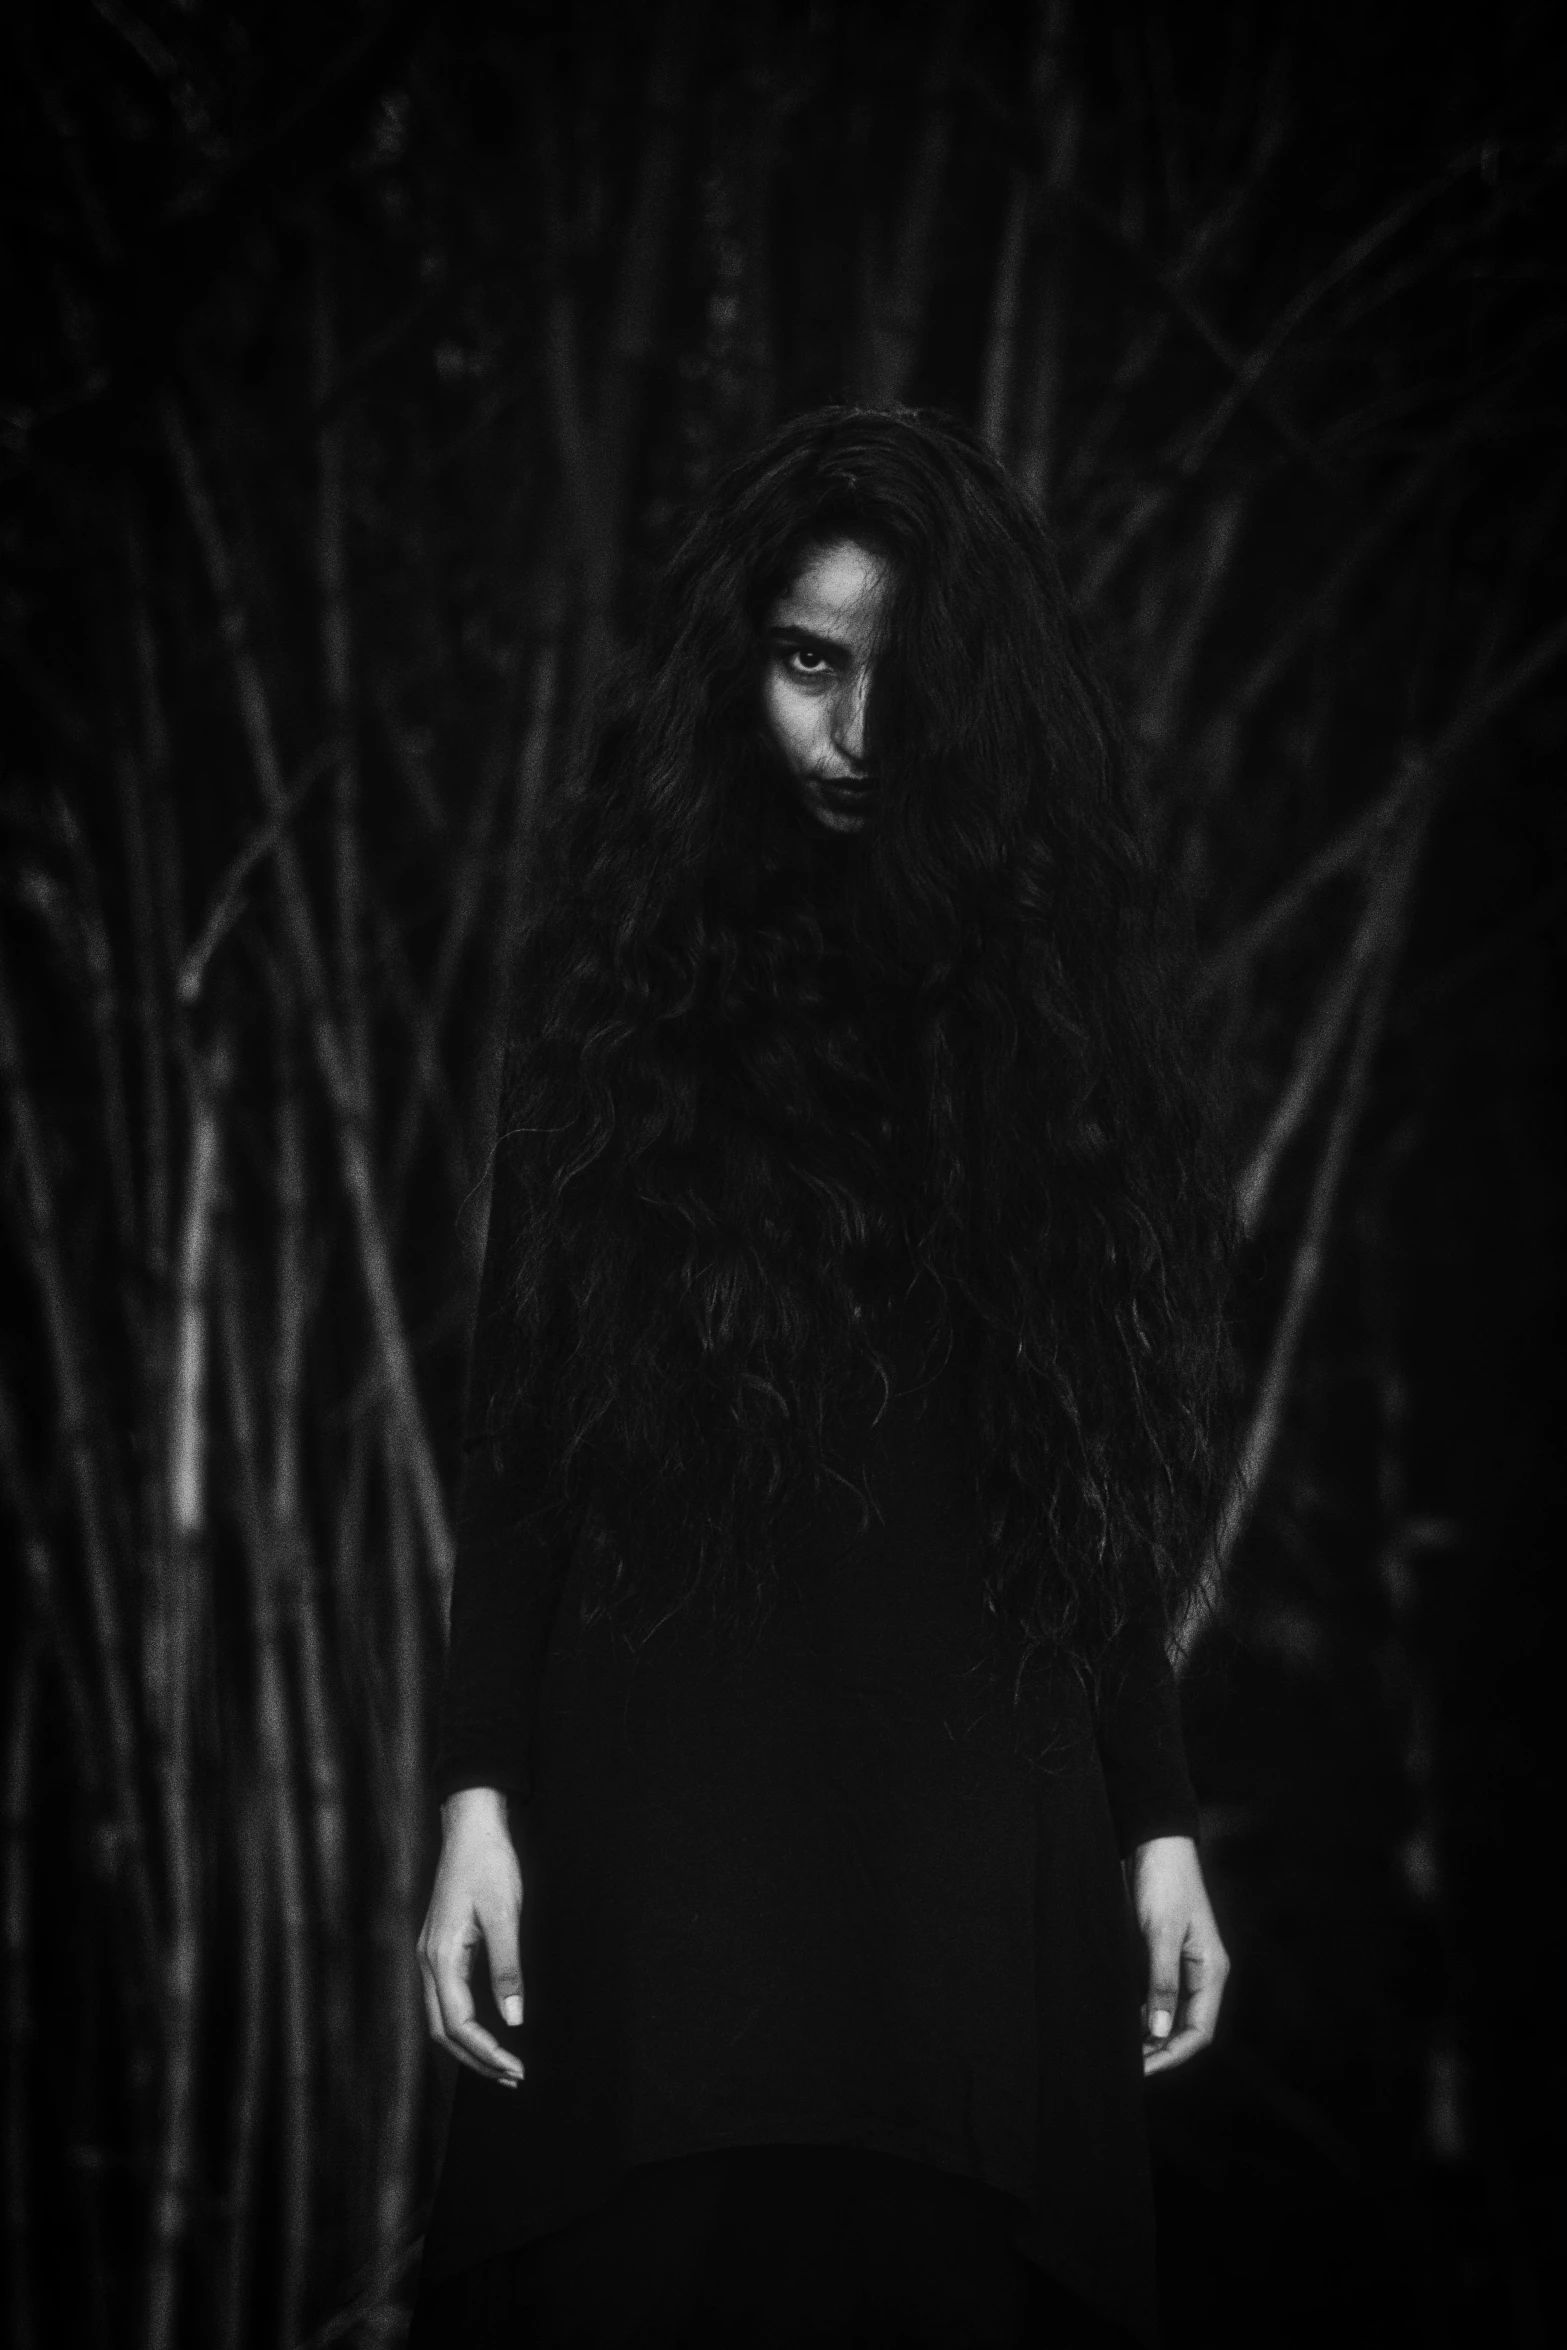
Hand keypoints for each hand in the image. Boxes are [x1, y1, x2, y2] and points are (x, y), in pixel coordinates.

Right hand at [417, 1786, 525, 2086]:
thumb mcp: (505, 1915)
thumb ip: (507, 1970)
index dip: (487, 2053)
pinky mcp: (439, 1946)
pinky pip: (446, 1997)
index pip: (458, 2024)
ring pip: (441, 2016)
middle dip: (476, 2059)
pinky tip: (487, 2027)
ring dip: (470, 2044)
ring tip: (502, 2063)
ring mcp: (430, 1954)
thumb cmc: (489, 1863)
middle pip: (442, 2030)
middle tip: (512, 2077)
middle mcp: (428, 1960)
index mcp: (441, 1957)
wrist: (471, 1824)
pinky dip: (465, 2022)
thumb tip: (514, 2021)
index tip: (516, 2069)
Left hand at [1127, 1834, 1228, 2076]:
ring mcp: (1181, 1964)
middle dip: (1158, 2052)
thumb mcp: (1160, 1931)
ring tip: (1119, 2053)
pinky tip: (1119, 2022)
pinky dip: (1140, 2014)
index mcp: (1210, 1971)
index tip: (1141, 2071)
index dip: (1171, 2056)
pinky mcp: (1161, 1953)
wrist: (1153, 1839)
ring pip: (1169, 2015)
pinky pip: (1155, 1996)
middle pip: (1184, 2029)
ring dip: (1148, 2036)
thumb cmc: (1162, 1880)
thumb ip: (1161, 1981)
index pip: (1198, 2032)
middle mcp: (1200, 1973)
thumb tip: (1158, 2031)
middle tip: (1124, 2070)